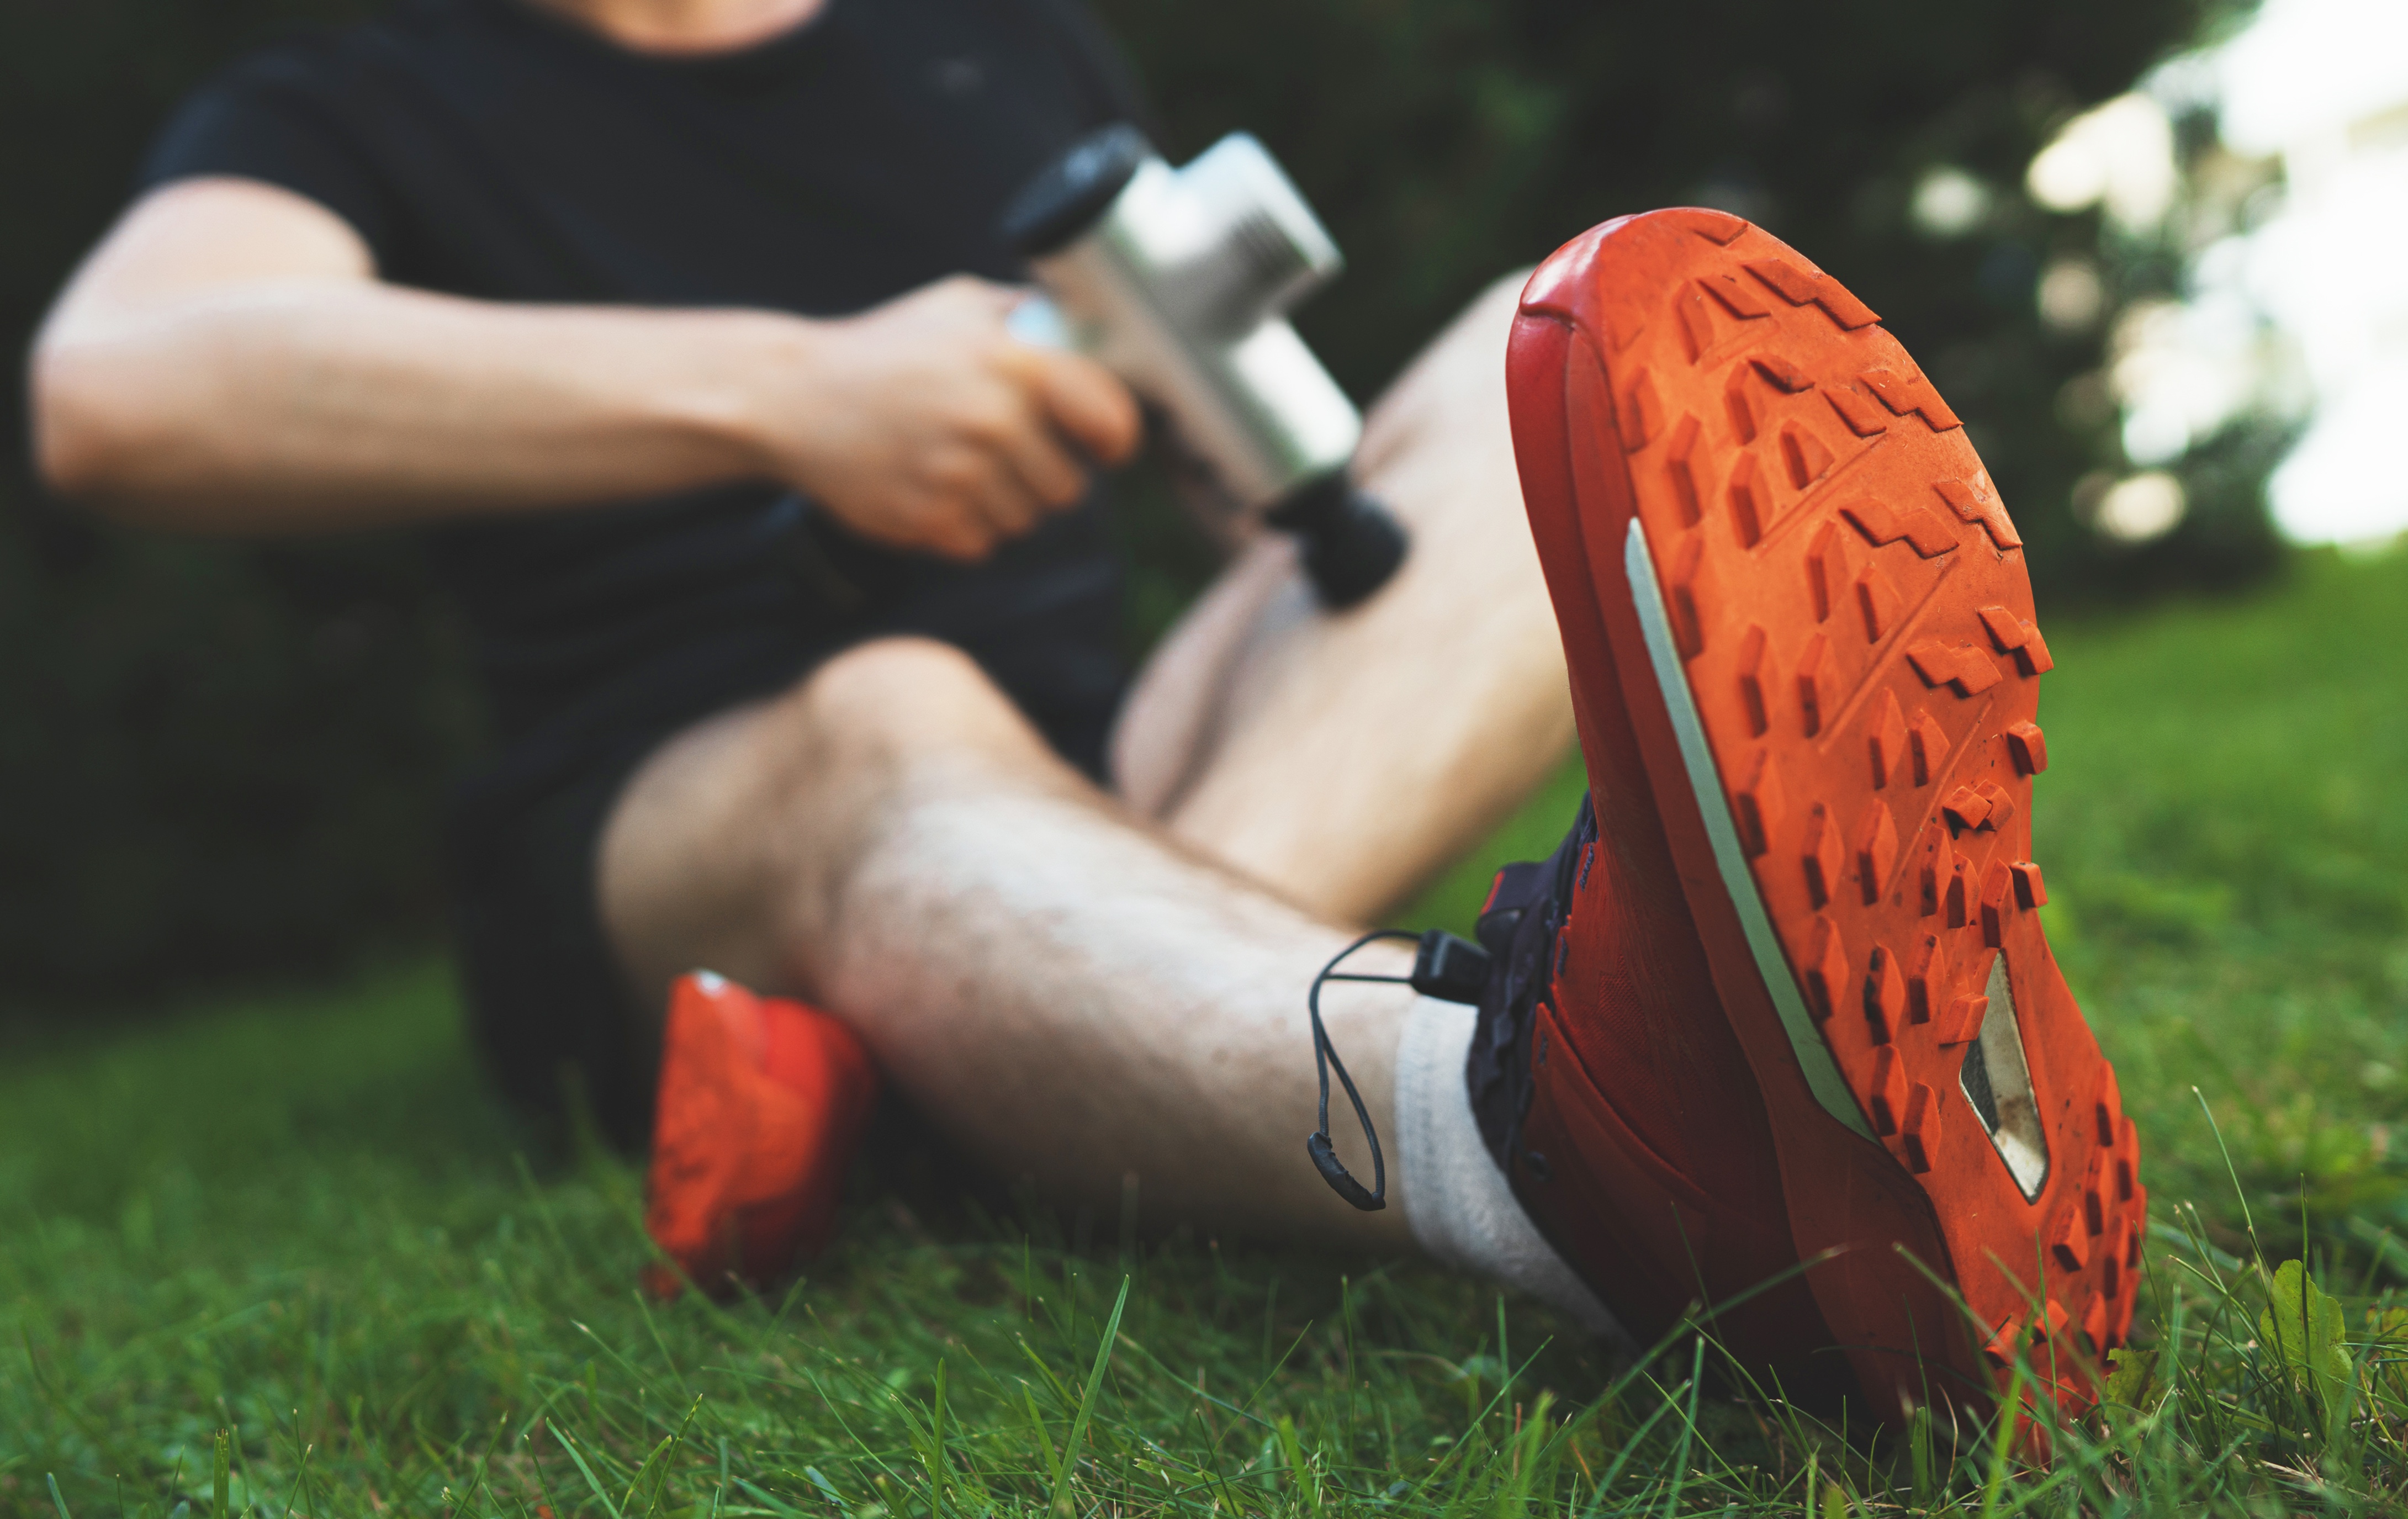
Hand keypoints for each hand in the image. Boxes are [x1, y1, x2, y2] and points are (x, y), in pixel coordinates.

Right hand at [764, 276, 1140, 559]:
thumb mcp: (959, 305)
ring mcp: (961, 472)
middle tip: (1001, 454)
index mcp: (1017, 361)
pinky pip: (981, 544)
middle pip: (1069, 489)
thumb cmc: (885, 348)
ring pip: (1025, 522)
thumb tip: (1097, 331)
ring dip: (1002, 505)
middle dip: (1043, 477)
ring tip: (957, 466)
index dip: (1113, 441)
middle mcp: (996, 418)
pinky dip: (963, 527)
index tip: (1103, 448)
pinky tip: (930, 488)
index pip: (1111, 423)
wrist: (793, 396)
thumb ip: (1031, 318)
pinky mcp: (929, 517)